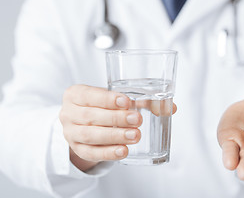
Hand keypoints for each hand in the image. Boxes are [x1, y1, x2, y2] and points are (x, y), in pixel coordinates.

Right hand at [60, 85, 175, 170]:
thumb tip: (172, 107)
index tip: (126, 101)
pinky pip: (92, 153)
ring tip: (135, 135)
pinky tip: (124, 151)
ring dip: (114, 136)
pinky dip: (108, 153)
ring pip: (91, 136)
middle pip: (91, 116)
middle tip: (138, 120)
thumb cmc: (104, 106)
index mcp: (75, 94)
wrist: (84, 123)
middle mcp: (68, 113)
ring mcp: (70, 133)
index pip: (89, 95)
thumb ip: (143, 100)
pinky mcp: (77, 149)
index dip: (107, 99)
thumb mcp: (116, 99)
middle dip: (116, 118)